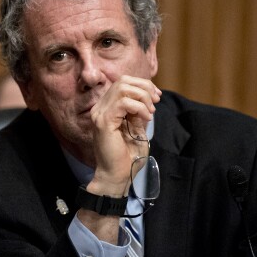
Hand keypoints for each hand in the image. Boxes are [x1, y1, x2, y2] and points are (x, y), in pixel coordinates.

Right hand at [88, 75, 160, 196]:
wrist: (118, 175)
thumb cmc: (127, 156)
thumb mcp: (137, 128)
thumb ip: (138, 112)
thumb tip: (148, 97)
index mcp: (106, 108)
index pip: (123, 82)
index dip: (143, 85)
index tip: (157, 97)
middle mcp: (99, 108)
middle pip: (123, 81)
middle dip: (145, 88)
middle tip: (155, 104)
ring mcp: (99, 114)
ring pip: (123, 88)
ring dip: (143, 98)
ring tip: (149, 113)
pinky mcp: (103, 122)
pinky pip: (124, 102)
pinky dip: (139, 107)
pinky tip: (146, 118)